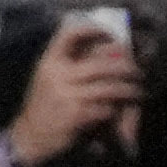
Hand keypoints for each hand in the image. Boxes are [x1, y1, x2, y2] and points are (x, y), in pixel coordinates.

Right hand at [5, 21, 143, 165]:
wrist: (28, 136)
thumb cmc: (42, 104)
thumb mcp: (47, 78)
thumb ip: (67, 64)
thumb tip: (101, 51)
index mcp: (49, 61)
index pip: (69, 34)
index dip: (92, 30)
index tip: (110, 35)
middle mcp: (58, 74)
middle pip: (101, 64)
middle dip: (125, 67)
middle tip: (137, 71)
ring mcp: (67, 95)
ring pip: (108, 88)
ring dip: (127, 90)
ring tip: (137, 91)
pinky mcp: (76, 115)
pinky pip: (105, 108)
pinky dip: (116, 109)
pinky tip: (120, 111)